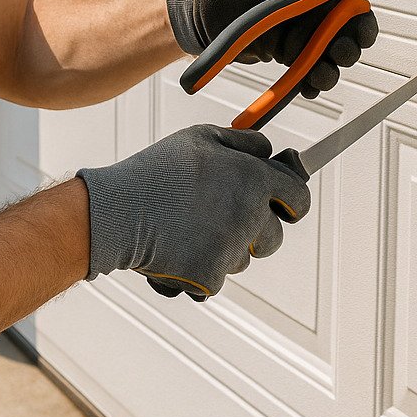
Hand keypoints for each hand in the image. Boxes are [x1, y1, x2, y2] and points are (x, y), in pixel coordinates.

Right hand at [76, 124, 310, 300]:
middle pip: (274, 236)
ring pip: (244, 258)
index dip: (292, 201)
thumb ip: (243, 142)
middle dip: (257, 231)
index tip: (284, 204)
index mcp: (253, 179)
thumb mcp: (200, 138)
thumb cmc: (157, 172)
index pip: (299, 197)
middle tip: (223, 218)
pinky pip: (217, 277)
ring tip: (190, 228)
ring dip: (226, 248)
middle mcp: (250, 215)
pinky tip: (178, 247)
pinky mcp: (211, 276)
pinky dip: (200, 268)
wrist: (118, 212)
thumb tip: (269, 151)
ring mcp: (232, 249)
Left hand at [165, 0, 378, 97]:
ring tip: (320, 74)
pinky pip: (305, 72)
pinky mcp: (284, 54)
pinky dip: (310, 83)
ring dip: (331, 68)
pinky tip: (306, 86)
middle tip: (340, 51)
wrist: (191, 6)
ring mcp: (298, 33)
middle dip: (351, 44)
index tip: (358, 24)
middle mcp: (311, 8)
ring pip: (329, 56)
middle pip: (347, 31)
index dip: (360, 12)